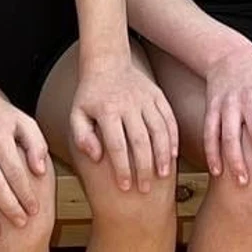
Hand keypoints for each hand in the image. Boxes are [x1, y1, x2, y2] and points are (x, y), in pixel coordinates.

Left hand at [69, 52, 177, 193]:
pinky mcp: (158, 95)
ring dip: (163, 154)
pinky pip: (169, 118)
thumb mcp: (76, 115)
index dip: (122, 168)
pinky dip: (173, 137)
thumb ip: (82, 137)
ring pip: (159, 130)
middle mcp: (128, 104)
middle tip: (145, 189)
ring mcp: (146, 99)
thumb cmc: (90, 95)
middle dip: (144, 167)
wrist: (107, 62)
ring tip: (163, 174)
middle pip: (140, 140)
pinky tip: (174, 154)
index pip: (116, 145)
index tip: (125, 187)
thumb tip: (96, 156)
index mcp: (107, 111)